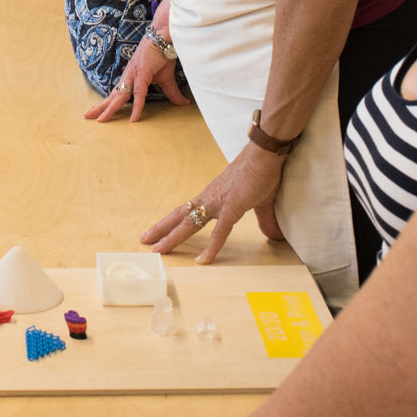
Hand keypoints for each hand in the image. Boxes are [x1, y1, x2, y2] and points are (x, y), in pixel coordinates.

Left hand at [84, 34, 188, 121]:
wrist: (164, 36)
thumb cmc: (162, 55)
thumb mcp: (167, 79)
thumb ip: (172, 93)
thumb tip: (183, 103)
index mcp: (131, 78)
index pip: (117, 93)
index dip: (108, 103)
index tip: (97, 112)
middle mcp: (129, 76)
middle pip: (112, 95)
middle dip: (100, 107)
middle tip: (87, 117)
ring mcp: (134, 74)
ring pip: (120, 95)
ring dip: (110, 108)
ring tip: (102, 120)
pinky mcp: (142, 72)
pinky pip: (139, 93)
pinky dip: (137, 106)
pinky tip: (134, 118)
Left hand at [141, 145, 288, 264]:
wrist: (265, 155)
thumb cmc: (260, 173)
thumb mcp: (259, 201)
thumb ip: (263, 219)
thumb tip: (272, 235)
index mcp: (212, 196)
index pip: (187, 211)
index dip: (173, 222)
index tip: (160, 231)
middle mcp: (209, 199)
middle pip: (179, 216)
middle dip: (161, 229)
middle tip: (145, 240)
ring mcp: (217, 203)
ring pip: (188, 222)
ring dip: (172, 236)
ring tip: (157, 248)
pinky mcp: (232, 208)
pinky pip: (219, 232)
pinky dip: (211, 247)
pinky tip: (202, 260)